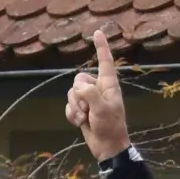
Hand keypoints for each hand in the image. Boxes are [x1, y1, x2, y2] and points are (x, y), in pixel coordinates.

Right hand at [65, 30, 130, 161]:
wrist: (106, 147)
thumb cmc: (110, 127)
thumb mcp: (102, 109)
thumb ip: (91, 93)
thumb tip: (78, 87)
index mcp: (108, 85)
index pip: (105, 61)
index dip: (101, 46)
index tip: (98, 31)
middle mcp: (98, 89)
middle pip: (79, 79)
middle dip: (79, 96)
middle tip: (88, 110)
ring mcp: (89, 99)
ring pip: (72, 93)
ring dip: (75, 107)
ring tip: (85, 118)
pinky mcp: (81, 109)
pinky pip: (69, 105)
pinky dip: (72, 114)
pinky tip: (80, 123)